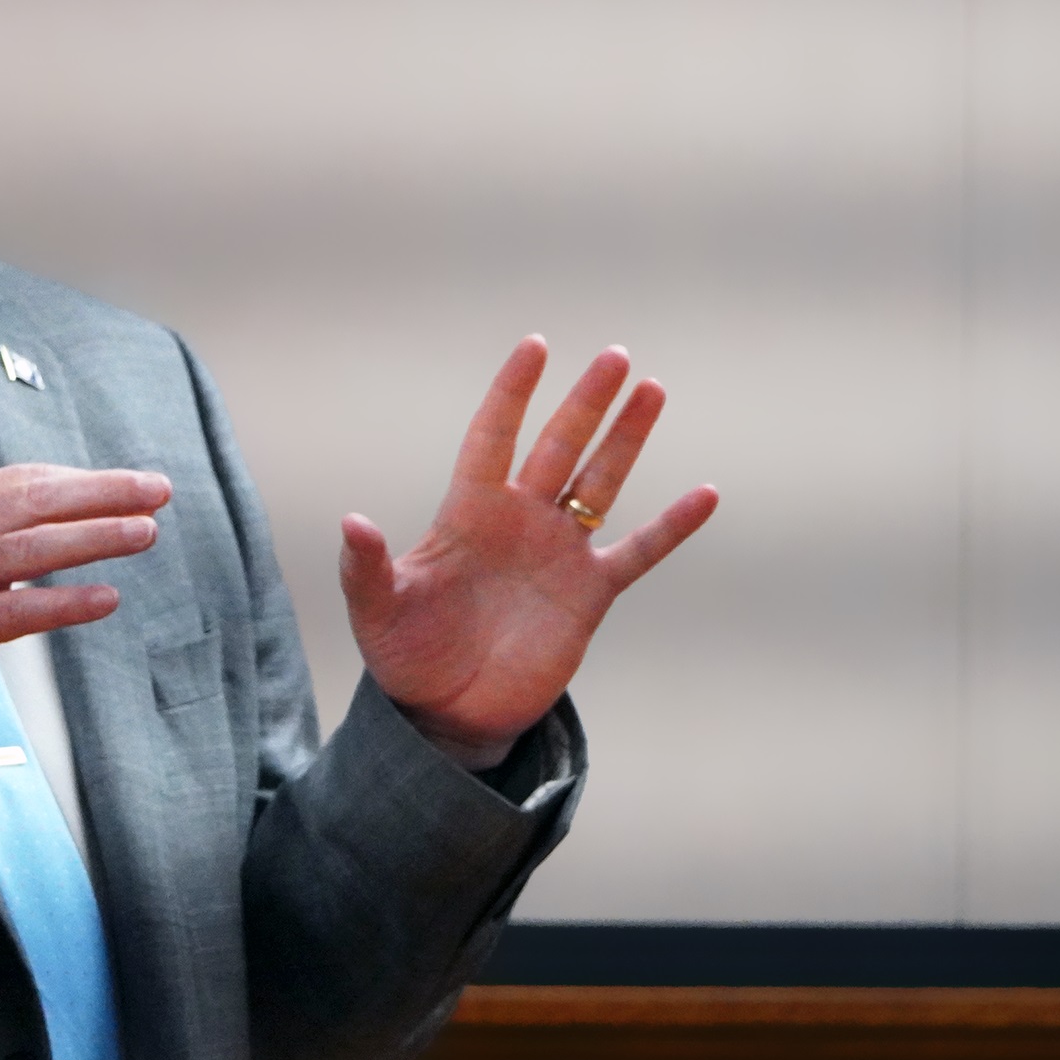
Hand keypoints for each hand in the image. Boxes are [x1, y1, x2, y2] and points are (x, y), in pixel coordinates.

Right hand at [0, 464, 171, 724]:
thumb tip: (49, 520)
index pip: (24, 481)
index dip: (80, 482)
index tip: (127, 486)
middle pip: (37, 500)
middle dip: (104, 492)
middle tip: (157, 489)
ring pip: (34, 547)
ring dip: (96, 537)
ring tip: (146, 532)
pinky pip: (20, 611)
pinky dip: (66, 603)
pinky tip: (107, 599)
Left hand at [341, 338, 716, 767]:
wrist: (447, 713)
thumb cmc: (404, 654)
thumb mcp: (376, 609)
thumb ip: (366, 566)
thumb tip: (353, 521)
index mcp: (468, 512)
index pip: (493, 436)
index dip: (512, 393)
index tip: (535, 346)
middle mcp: (520, 521)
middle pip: (558, 446)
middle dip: (585, 403)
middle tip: (614, 356)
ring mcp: (558, 553)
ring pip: (600, 481)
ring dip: (626, 439)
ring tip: (651, 389)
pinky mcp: (589, 595)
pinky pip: (638, 551)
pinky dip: (671, 527)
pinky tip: (706, 495)